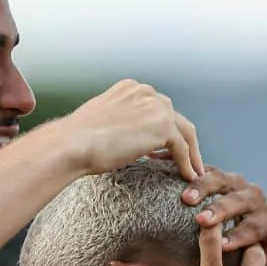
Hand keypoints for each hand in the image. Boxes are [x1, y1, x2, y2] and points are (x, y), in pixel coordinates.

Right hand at [61, 79, 203, 180]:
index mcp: (130, 89)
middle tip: (188, 159)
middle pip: (175, 118)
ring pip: (184, 132)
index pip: (157, 109)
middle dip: (183, 139)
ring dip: (191, 153)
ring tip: (193, 171)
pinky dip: (187, 163)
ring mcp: (156, 107)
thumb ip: (121, 123)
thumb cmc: (78, 140)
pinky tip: (188, 176)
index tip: (168, 147)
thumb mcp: (103, 121)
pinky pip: (182, 148)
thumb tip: (127, 138)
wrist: (73, 144)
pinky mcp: (163, 127)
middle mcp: (146, 92)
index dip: (165, 129)